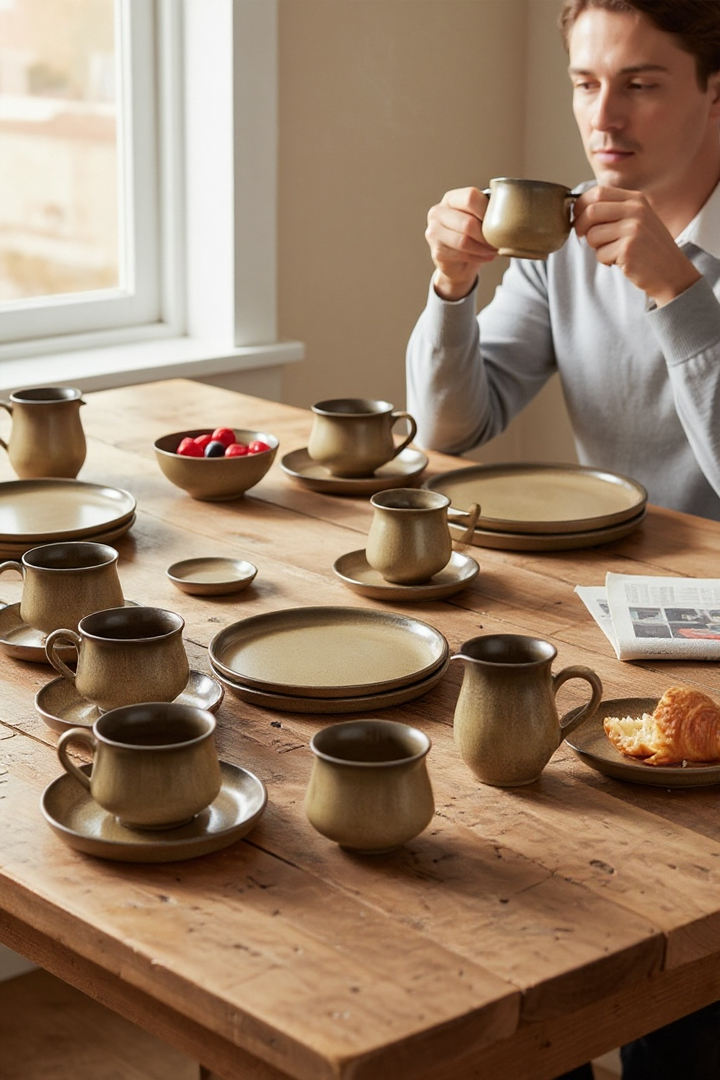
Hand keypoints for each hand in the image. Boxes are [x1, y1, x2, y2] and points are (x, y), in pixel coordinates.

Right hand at [425, 187, 498, 300]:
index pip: (469, 197)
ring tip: (494, 249)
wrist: (458, 262)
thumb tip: (511, 210)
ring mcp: (433, 232)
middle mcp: (437, 213)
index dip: (487, 210)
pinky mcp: (436, 251)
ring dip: (483, 247)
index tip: (499, 221)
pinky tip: (487, 256)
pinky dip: (478, 256)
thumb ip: (489, 210)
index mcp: (450, 198)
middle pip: (467, 222)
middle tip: (499, 240)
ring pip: (463, 241)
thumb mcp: (480, 218)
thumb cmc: (473, 234)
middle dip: (486, 234)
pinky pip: (461, 254)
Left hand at [573, 186, 700, 306]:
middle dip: (580, 226)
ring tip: (613, 251)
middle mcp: (636, 211)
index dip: (581, 205)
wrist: (671, 271)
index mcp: (636, 199)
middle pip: (591, 211)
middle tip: (584, 237)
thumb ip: (613, 211)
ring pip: (592, 235)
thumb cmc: (648, 247)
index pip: (598, 192)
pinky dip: (605, 261)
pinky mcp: (628, 249)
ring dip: (595, 247)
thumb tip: (578, 209)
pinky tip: (621, 261)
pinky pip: (600, 254)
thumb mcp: (637, 220)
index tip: (578, 218)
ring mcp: (633, 229)